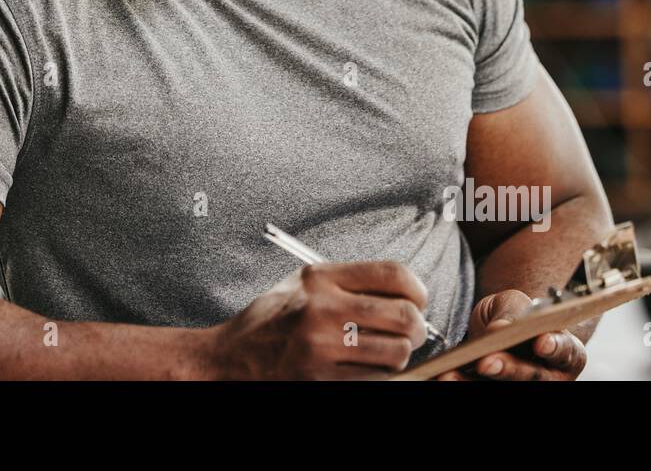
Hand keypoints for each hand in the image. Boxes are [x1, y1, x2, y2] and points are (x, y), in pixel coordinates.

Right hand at [205, 261, 429, 379]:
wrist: (232, 357)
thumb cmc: (271, 319)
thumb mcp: (303, 284)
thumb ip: (348, 282)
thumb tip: (403, 292)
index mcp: (320, 278)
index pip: (391, 273)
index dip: (417, 288)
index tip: (419, 299)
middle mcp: (322, 308)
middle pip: (403, 314)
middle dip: (418, 325)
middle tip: (413, 330)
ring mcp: (322, 345)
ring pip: (396, 351)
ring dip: (402, 354)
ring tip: (390, 351)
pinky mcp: (321, 377)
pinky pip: (376, 377)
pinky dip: (382, 373)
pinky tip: (370, 366)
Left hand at [435, 289, 585, 380]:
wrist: (498, 329)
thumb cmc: (513, 314)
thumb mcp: (514, 302)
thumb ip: (512, 312)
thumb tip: (500, 329)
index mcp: (565, 351)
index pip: (565, 350)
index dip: (554, 347)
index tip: (540, 341)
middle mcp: (551, 378)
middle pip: (533, 377)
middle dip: (508, 369)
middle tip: (486, 361)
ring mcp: (525, 388)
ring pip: (506, 390)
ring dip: (476, 383)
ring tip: (451, 374)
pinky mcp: (499, 392)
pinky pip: (482, 391)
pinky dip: (463, 384)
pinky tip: (444, 376)